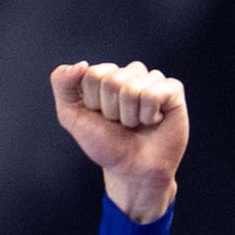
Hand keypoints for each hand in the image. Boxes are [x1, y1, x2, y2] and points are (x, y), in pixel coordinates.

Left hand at [52, 62, 187, 222]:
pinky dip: (148, 116)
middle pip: (112, 80)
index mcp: (106, 75)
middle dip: (111, 110)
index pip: (92, 74)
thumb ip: (62, 85)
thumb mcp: (71, 116)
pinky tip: (153, 121)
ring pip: (132, 88)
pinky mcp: (173, 90)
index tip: (100, 117)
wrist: (132, 171)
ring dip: (129, 116)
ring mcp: (152, 80)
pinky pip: (153, 94)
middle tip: (120, 124)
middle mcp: (130, 74)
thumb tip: (81, 64)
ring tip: (136, 124)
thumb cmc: (105, 144)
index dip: (93, 102)